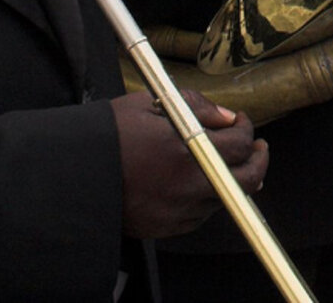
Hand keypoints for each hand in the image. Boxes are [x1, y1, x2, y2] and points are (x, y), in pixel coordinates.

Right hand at [113, 89, 267, 238]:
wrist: (74, 177)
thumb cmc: (108, 136)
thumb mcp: (148, 105)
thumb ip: (194, 106)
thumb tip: (224, 116)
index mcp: (186, 149)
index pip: (239, 142)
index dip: (246, 129)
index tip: (240, 122)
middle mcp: (188, 184)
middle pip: (247, 179)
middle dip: (258, 159)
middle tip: (257, 147)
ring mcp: (180, 210)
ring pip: (226, 197)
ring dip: (231, 179)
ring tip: (225, 163)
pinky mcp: (168, 227)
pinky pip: (202, 214)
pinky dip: (206, 197)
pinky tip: (195, 182)